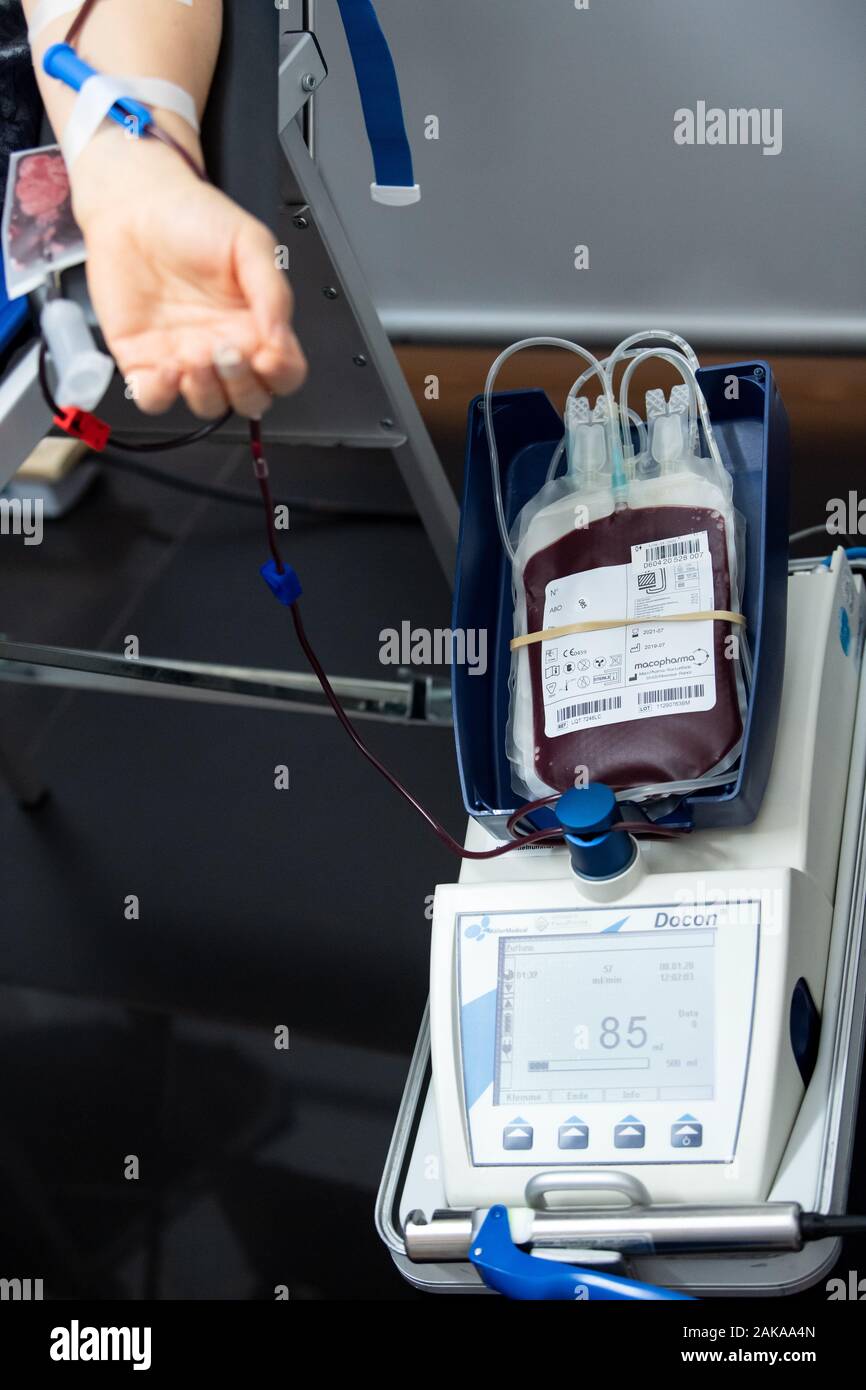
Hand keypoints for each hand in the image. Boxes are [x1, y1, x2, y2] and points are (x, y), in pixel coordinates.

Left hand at [72, 130, 306, 418]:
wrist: (134, 202)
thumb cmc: (193, 217)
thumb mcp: (251, 243)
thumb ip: (273, 293)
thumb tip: (280, 338)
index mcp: (256, 326)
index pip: (284, 374)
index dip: (281, 375)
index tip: (268, 356)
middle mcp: (223, 348)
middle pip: (249, 399)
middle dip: (242, 385)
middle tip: (227, 350)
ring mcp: (184, 359)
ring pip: (207, 406)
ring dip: (205, 391)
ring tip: (195, 355)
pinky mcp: (143, 360)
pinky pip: (154, 399)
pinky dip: (160, 394)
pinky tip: (164, 366)